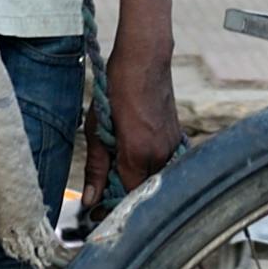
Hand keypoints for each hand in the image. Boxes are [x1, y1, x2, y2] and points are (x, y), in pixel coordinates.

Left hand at [83, 40, 182, 204]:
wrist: (145, 60)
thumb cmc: (117, 88)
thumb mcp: (97, 128)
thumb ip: (96, 168)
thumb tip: (90, 200)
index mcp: (138, 154)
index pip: (128, 197)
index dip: (110, 205)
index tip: (95, 208)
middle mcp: (161, 155)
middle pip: (142, 190)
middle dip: (122, 194)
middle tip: (101, 191)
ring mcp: (172, 146)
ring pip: (153, 177)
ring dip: (135, 179)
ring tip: (115, 168)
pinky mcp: (177, 138)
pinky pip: (163, 163)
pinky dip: (148, 166)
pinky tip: (133, 155)